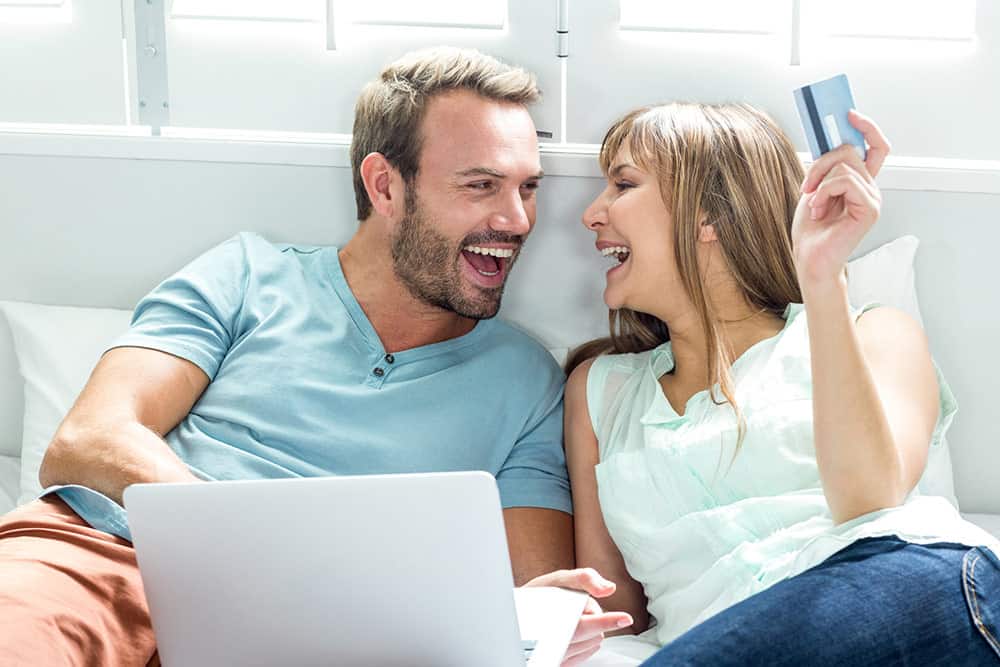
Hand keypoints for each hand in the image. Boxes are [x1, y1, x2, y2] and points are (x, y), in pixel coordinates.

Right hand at [524, 568, 633, 665]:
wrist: (516, 616)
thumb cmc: (536, 596)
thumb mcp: (557, 580)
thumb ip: (583, 578)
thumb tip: (608, 588)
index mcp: (551, 619)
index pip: (585, 620)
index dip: (603, 618)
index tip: (625, 618)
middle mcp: (553, 642)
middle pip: (593, 632)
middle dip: (591, 616)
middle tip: (572, 607)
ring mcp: (557, 656)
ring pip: (593, 643)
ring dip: (590, 630)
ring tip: (569, 618)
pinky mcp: (562, 663)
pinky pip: (587, 653)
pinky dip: (587, 641)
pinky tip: (573, 631)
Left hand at [793, 110, 890, 291]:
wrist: (809, 259)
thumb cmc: (810, 229)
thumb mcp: (814, 188)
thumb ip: (826, 165)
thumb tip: (829, 136)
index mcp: (859, 182)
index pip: (875, 147)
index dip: (867, 127)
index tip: (849, 114)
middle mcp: (870, 188)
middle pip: (849, 151)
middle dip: (820, 163)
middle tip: (807, 185)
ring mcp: (873, 198)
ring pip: (844, 165)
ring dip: (819, 182)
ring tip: (814, 205)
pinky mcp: (870, 209)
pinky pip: (844, 181)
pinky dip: (824, 193)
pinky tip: (819, 211)